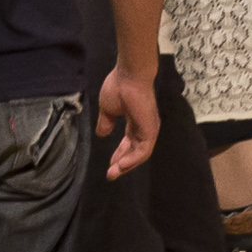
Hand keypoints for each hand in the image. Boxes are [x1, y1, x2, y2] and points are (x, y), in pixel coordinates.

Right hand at [96, 63, 160, 178]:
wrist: (129, 76)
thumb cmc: (119, 87)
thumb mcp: (108, 108)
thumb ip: (106, 122)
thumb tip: (101, 134)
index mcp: (135, 121)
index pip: (129, 142)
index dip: (120, 154)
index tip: (110, 164)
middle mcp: (144, 127)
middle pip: (134, 151)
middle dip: (122, 163)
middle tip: (110, 175)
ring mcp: (149, 129)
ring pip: (139, 154)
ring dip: (126, 165)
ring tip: (113, 173)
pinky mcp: (150, 131)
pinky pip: (143, 151)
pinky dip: (132, 160)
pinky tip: (121, 165)